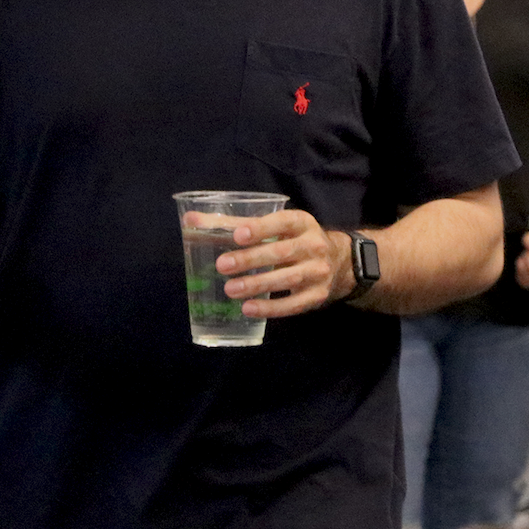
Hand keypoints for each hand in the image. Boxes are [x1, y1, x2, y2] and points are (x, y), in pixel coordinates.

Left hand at [203, 209, 350, 316]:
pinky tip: (249, 309)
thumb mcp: (274, 227)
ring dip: (257, 285)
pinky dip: (271, 308)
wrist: (338, 261)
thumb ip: (235, 224)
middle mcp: (314, 245)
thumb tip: (190, 220)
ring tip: (230, 290)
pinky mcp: (317, 295)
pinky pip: (294, 304)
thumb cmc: (293, 240)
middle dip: (250, 259)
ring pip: (286, 279)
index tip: (237, 235)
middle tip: (222, 265)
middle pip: (281, 253)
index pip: (282, 223)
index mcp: (302, 223)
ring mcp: (318, 271)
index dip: (261, 229)